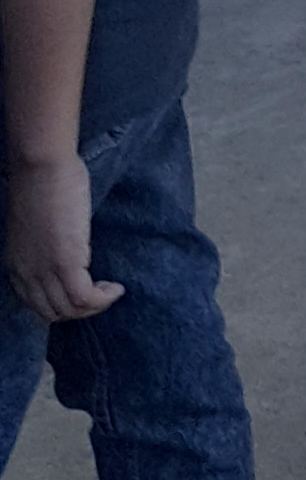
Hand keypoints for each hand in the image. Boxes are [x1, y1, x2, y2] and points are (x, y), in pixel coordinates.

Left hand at [7, 152, 121, 324]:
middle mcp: (26, 275)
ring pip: (70, 310)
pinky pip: (85, 298)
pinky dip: (103, 299)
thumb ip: (46, 243)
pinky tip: (115, 288)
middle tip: (101, 294)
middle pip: (53, 313)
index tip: (84, 292)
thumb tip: (65, 248)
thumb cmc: (42, 181)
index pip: (37, 305)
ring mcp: (45, 271)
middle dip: (80, 310)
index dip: (62, 305)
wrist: (41, 166)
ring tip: (110, 290)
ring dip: (95, 306)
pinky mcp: (65, 264)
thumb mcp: (36, 224)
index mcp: (17, 266)